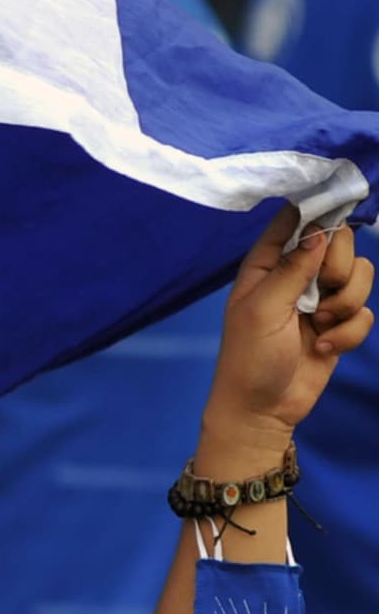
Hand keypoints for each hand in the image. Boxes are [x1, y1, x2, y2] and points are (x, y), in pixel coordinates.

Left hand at [205, 205, 373, 451]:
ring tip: (321, 325)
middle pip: (340, 242)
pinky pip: (365, 312)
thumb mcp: (263, 309)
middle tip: (323, 291)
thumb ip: (292, 268)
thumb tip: (319, 231)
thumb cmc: (249, 358)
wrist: (262, 411)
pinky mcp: (339, 325)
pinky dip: (349, 331)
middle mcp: (297, 275)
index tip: (342, 202)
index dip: (319, 209)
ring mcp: (320, 300)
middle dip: (340, 266)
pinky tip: (325, 347)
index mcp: (268, 264)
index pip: (296, 220)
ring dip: (347, 302)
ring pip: (360, 275)